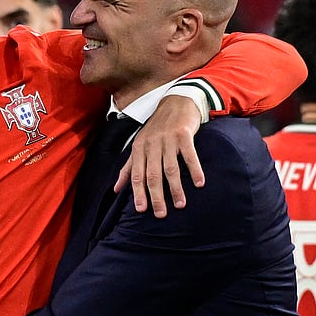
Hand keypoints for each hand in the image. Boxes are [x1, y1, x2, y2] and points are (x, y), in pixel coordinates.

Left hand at [115, 94, 203, 217]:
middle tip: (161, 214)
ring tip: (180, 204)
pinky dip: (195, 170)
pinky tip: (199, 183)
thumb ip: (128, 168)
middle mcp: (151, 144)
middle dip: (156, 196)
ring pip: (170, 168)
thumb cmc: (156, 129)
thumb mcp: (139, 145)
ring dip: (175, 188)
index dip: (138, 193)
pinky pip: (189, 155)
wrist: (176, 101)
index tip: (142, 210)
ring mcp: (168, 139)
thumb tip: (116, 189)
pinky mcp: (184, 134)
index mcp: (139, 148)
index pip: (137, 175)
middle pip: (152, 175)